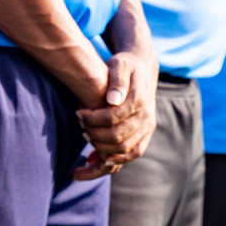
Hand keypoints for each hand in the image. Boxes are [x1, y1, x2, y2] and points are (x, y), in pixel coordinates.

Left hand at [74, 50, 157, 179]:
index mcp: (139, 100)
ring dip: (104, 149)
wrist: (143, 69)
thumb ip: (117, 81)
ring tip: (87, 137)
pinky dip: (118, 160)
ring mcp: (148, 127)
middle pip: (118, 136)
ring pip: (126, 149)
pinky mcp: (146, 134)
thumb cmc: (125, 65)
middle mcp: (146, 117)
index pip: (113, 117)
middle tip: (80, 127)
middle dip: (95, 135)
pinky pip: (135, 152)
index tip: (78, 114)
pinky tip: (101, 160)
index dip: (93, 119)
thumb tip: (111, 100)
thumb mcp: (120, 65)